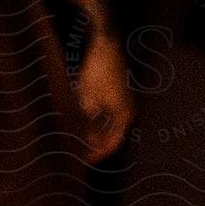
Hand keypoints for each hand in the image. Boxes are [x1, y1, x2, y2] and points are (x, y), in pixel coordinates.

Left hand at [73, 31, 132, 162]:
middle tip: (76, 151)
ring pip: (109, 125)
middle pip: (111, 136)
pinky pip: (108, 114)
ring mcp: (125, 103)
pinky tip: (81, 120)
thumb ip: (85, 120)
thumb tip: (81, 137)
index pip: (112, 144)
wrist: (107, 44)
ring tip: (76, 137)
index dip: (97, 154)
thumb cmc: (98, 69)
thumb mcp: (86, 97)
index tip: (83, 161)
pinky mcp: (118, 95)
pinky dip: (95, 121)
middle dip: (94, 144)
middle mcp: (128, 111)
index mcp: (124, 115)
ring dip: (94, 132)